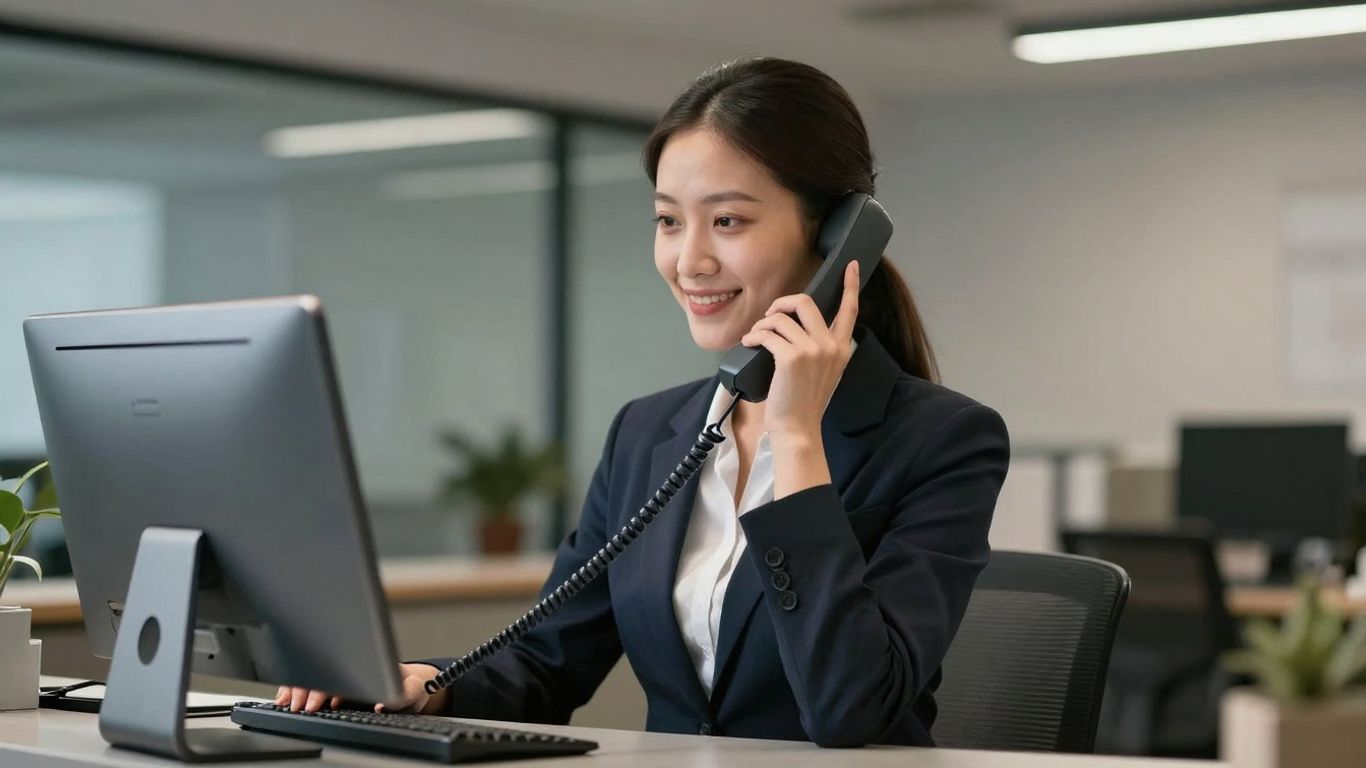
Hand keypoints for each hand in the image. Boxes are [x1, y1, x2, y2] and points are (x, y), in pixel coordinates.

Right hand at [275, 663, 450, 714]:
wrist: (412, 685)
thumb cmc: (411, 686)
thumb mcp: (413, 691)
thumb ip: (401, 697)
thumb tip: (379, 704)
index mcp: (367, 663)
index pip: (338, 673)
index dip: (323, 688)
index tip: (313, 703)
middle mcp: (352, 666)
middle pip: (321, 673)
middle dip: (303, 689)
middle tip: (296, 707)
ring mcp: (342, 673)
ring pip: (312, 675)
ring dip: (295, 687)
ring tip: (286, 702)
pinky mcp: (337, 682)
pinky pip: (312, 680)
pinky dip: (295, 688)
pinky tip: (286, 697)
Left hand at [740, 260, 858, 441]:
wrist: (798, 429)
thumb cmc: (804, 402)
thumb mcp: (824, 372)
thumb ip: (820, 348)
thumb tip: (793, 324)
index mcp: (842, 348)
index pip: (850, 309)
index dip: (851, 285)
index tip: (850, 266)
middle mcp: (830, 345)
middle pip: (806, 302)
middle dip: (783, 303)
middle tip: (770, 316)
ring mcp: (813, 350)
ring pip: (781, 318)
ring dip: (763, 324)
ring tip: (756, 337)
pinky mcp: (792, 357)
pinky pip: (767, 334)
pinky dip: (754, 336)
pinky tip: (749, 343)